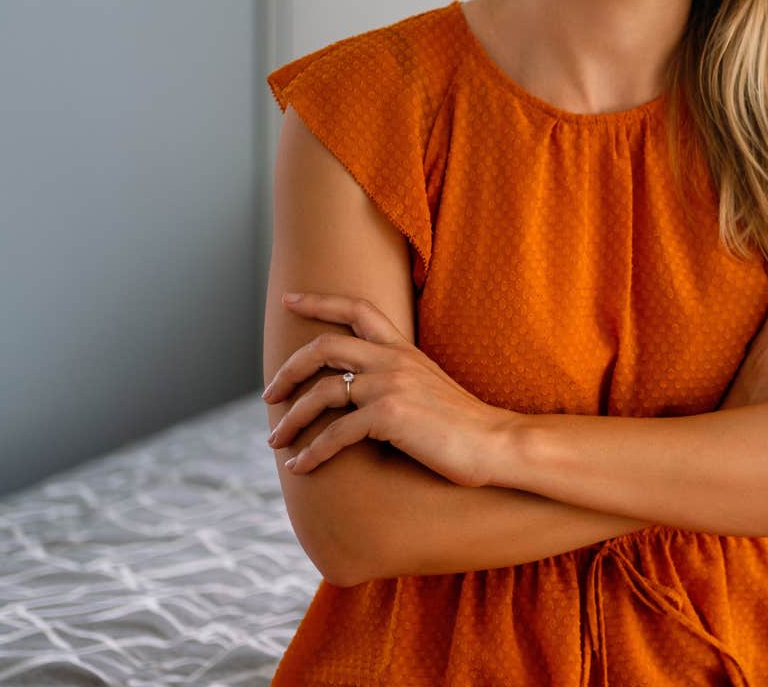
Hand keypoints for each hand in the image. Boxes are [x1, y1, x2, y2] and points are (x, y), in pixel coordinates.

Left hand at [263, 293, 515, 486]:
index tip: (289, 300)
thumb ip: (398, 379)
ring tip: (276, 440)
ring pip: (321, 393)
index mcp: (403, 350)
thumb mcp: (429, 387)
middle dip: (287, 370)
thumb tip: (363, 391)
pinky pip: (335, 434)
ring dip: (291, 419)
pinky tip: (301, 467)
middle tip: (270, 394)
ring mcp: (391, 386)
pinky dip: (312, 453)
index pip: (357, 309)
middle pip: (323, 347)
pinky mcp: (389, 416)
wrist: (497, 442)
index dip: (319, 301)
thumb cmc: (464, 423)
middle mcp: (394, 361)